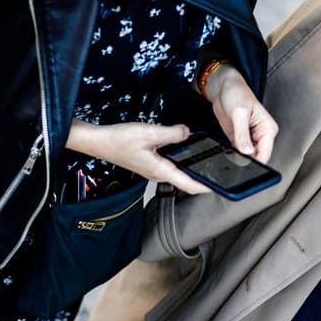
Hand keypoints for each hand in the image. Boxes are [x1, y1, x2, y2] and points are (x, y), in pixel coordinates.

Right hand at [65, 119, 210, 194]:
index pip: (190, 185)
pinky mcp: (150, 163)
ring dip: (193, 170)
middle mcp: (159, 174)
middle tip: (221, 173)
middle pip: (187, 182)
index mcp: (161, 171)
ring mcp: (154, 170)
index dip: (207, 188)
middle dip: (204, 179)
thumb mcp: (149, 132)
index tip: (222, 187)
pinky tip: (185, 151)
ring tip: (208, 163)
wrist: (98, 141)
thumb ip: (172, 134)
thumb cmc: (118, 140)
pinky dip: (181, 162)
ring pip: (179, 173)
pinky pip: (171, 165)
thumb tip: (187, 133)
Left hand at [203, 63, 277, 162]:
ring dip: (237, 157)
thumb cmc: (236, 92)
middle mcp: (261, 136)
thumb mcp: (239, 112)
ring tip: (229, 148)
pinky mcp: (239, 140)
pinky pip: (237, 153)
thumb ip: (242, 134)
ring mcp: (250, 139)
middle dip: (245, 160)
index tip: (243, 163)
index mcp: (267, 129)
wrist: (223, 87)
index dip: (255, 162)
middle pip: (257, 158)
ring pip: (246, 158)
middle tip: (233, 154)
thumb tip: (247, 152)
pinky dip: (231, 153)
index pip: (265, 154)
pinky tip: (225, 148)